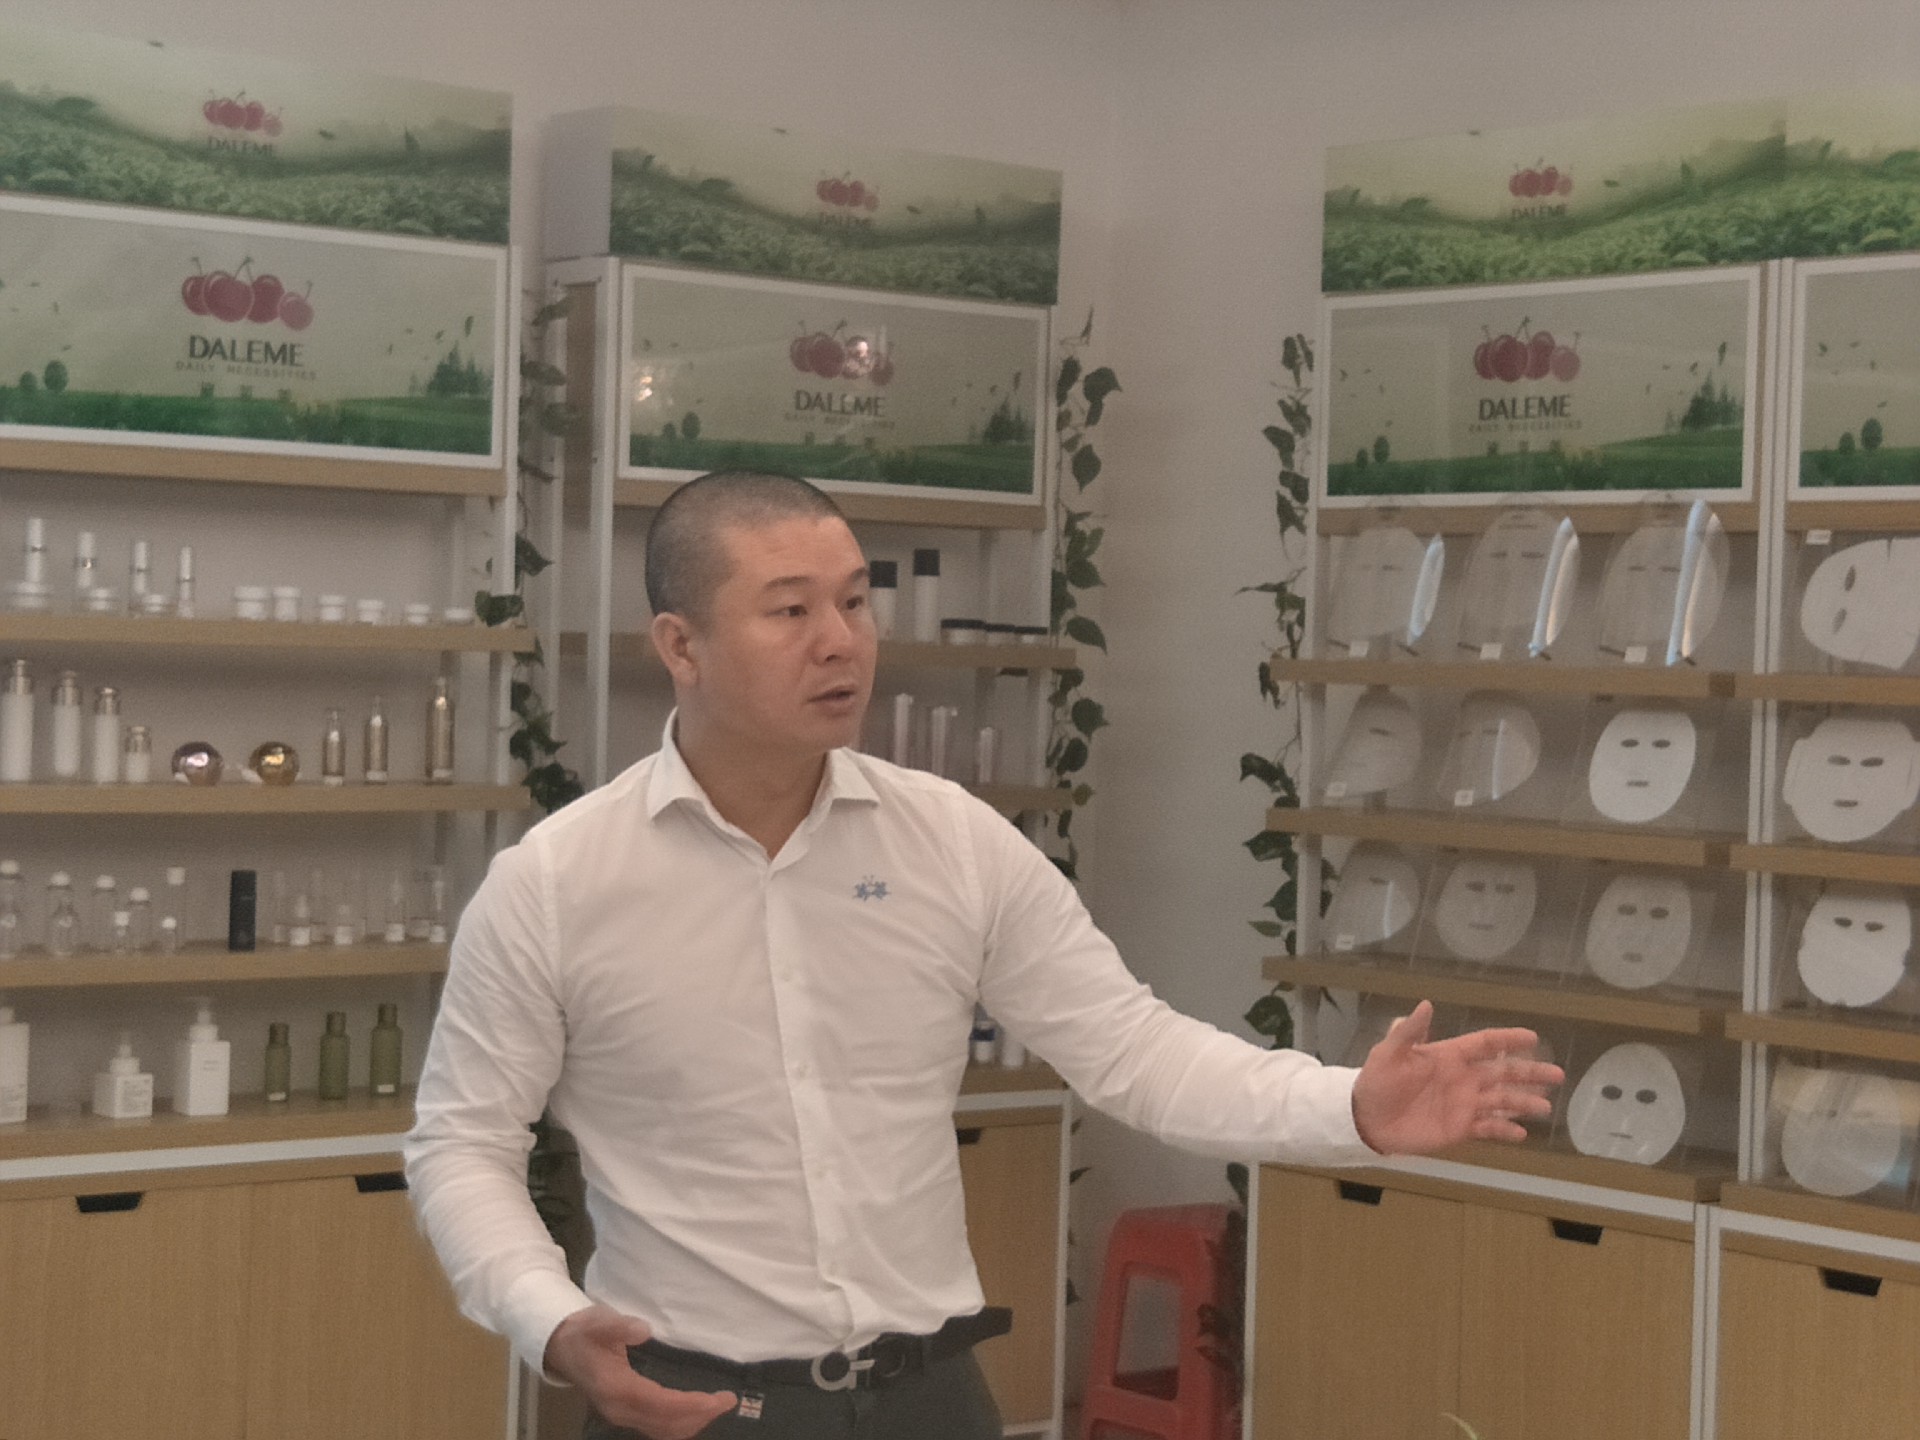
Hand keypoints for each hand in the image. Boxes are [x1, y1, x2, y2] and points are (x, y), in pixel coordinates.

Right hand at [544, 1306, 736, 1439]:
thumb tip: (645, 1330)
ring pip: (663, 1431)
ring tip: (718, 1406)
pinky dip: (681, 1423)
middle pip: (666, 1424)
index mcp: (616, 1389)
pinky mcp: (625, 1414)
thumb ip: (620, 1325)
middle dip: (700, 1415)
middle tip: (728, 1400)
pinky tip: (696, 1412)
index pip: (660, 1404)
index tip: (717, 1399)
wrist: (562, 1348)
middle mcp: (620, 1410)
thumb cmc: (585, 1332)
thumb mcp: (598, 1321)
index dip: (690, 1405)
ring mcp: (622, 1416)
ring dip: (693, 1422)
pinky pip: (658, 1428)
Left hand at [1351, 1001, 1562, 1155]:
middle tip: (1558, 1074)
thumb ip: (1408, 1032)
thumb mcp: (1388, 1053)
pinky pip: (1487, 1129)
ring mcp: (1464, 1105)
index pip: (1485, 1044)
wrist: (1365, 1118)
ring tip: (1545, 1107)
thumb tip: (1426, 1004)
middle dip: (1530, 1073)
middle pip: (1504, 1073)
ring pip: (1501, 1101)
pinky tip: (1521, 1133)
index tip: (1533, 1037)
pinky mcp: (1459, 1129)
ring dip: (1523, 1103)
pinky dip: (1504, 1131)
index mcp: (1449, 1056)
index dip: (1508, 1039)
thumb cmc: (1377, 1081)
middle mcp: (1463, 1079)